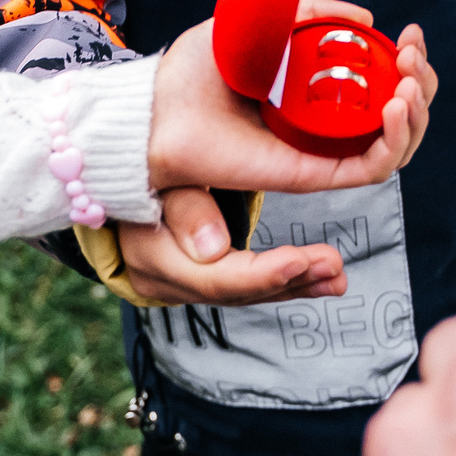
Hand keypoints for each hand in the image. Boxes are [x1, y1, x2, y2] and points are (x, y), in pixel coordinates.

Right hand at [113, 185, 348, 305]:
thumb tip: (213, 249)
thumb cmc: (142, 162)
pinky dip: (286, 281)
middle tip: (335, 266)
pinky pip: (246, 286)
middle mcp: (165, 280)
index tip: (305, 260)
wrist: (119, 174)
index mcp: (152, 253)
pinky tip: (322, 278)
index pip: (214, 277)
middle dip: (289, 281)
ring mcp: (182, 285)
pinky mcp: (200, 279)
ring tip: (337, 275)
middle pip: (234, 291)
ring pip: (245, 293)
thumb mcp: (159, 174)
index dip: (263, 274)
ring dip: (297, 284)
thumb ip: (186, 207)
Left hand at [147, 0, 433, 196]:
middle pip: (400, 117)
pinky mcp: (310, 174)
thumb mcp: (261, 18)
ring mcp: (320, 151)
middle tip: (412, 56)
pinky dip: (393, 141)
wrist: (160, 106)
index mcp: (318, 92)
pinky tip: (394, 107)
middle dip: (421, 84)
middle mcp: (325, 125)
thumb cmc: (199, 68)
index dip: (408, 64)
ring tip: (407, 83)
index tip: (409, 35)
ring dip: (416, 113)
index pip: (383, 87)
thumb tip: (363, 15)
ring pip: (394, 145)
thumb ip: (308, 11)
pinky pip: (369, 168)